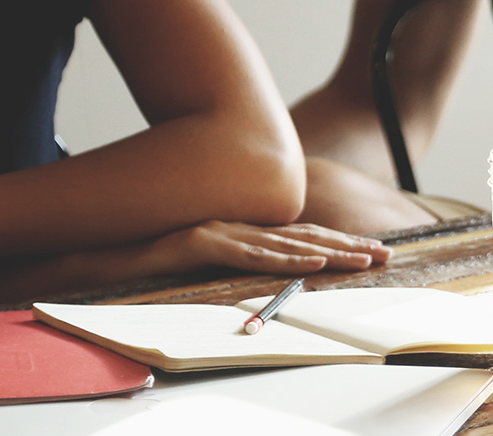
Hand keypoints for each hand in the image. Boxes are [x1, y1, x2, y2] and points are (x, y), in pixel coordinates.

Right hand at [116, 220, 391, 277]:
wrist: (106, 251)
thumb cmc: (156, 256)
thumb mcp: (208, 256)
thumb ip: (241, 256)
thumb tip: (276, 268)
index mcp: (245, 229)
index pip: (303, 236)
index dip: (340, 241)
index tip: (373, 249)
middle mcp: (240, 225)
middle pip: (305, 236)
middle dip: (349, 244)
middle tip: (386, 253)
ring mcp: (223, 231)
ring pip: (287, 244)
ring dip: (330, 253)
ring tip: (363, 260)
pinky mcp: (204, 243)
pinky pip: (252, 254)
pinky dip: (286, 259)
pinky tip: (313, 263)